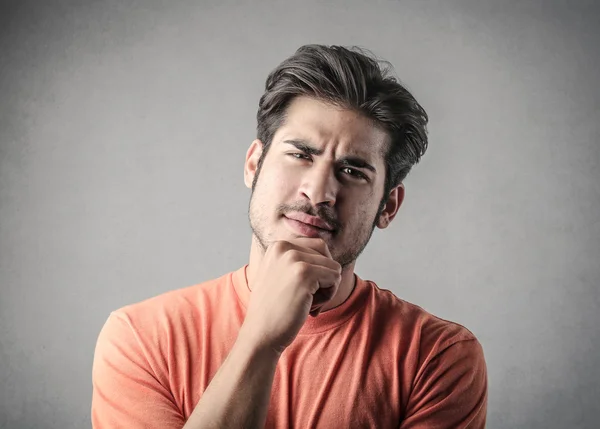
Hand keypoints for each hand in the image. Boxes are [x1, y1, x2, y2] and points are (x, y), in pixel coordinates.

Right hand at [240, 237, 341, 353]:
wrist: (260, 334)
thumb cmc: (274, 309)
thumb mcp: (280, 274)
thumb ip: (297, 260)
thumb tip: (327, 252)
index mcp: (278, 245)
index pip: (317, 247)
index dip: (316, 271)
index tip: (299, 289)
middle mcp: (284, 247)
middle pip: (326, 256)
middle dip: (322, 279)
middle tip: (305, 298)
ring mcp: (293, 258)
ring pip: (333, 268)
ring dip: (326, 289)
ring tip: (306, 303)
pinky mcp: (305, 273)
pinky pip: (336, 278)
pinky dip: (328, 296)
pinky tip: (310, 307)